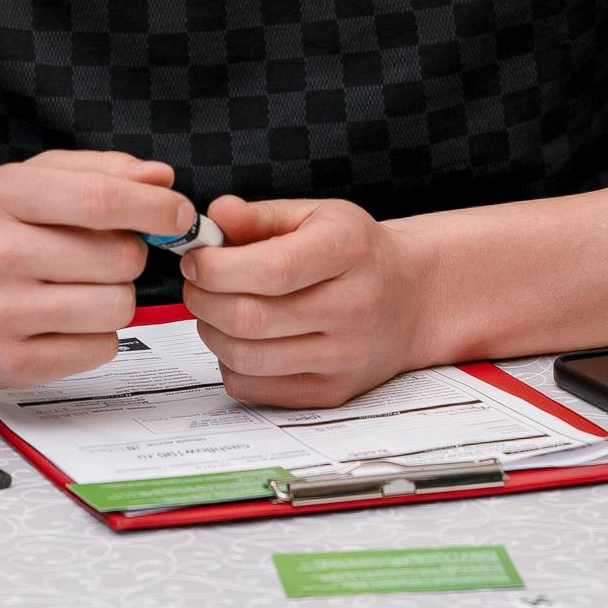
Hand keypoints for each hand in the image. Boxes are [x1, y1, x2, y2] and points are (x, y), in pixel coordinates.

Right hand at [0, 149, 193, 385]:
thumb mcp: (27, 182)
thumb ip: (99, 172)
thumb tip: (162, 180)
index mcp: (3, 197)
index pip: (100, 200)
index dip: (154, 208)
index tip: (179, 213)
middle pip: (120, 257)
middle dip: (130, 253)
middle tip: (102, 253)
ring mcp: (1, 314)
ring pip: (117, 307)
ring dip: (116, 296)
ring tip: (79, 286)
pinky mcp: (11, 363)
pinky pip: (100, 348)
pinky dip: (96, 334)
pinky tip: (62, 318)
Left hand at [180, 194, 431, 406]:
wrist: (411, 298)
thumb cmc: (357, 253)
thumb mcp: (317, 216)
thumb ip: (261, 216)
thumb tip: (215, 216)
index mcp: (349, 251)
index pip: (270, 270)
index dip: (216, 268)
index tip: (196, 260)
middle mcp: (354, 307)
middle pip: (250, 318)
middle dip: (203, 300)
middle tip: (197, 285)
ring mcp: (345, 357)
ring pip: (246, 358)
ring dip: (211, 333)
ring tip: (215, 310)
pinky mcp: (332, 391)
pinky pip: (254, 388)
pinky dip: (230, 364)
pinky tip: (241, 340)